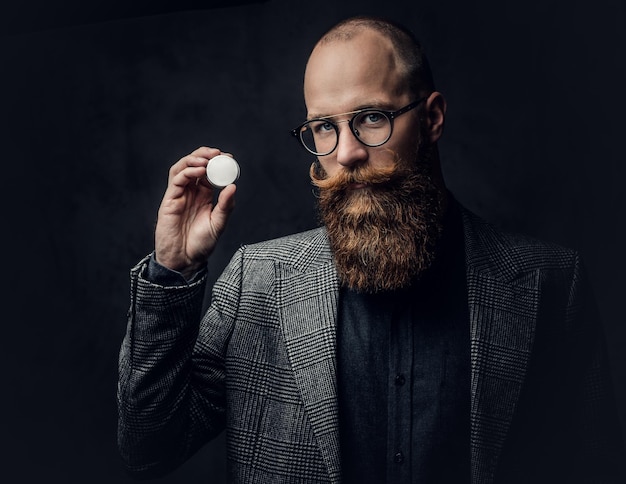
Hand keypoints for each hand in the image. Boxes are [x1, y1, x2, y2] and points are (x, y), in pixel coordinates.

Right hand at [154, 147, 236, 277]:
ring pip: (182, 168)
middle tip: (218, 154)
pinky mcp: (169, 200)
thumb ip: (226, 206)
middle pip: (194, 165)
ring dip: (194, 159)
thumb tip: (233, 186)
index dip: (217, 163)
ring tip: (208, 159)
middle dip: (205, 155)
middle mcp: (190, 192)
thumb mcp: (218, 224)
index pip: (209, 172)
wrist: (184, 260)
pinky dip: (188, 171)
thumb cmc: (200, 245)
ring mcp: (179, 195)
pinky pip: (177, 180)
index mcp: (203, 196)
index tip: (229, 158)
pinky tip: (200, 171)